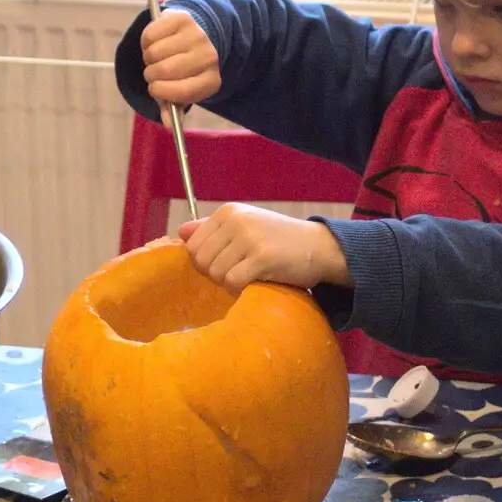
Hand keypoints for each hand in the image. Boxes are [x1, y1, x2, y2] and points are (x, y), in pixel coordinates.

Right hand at [141, 9, 220, 104]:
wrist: (192, 36)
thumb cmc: (183, 71)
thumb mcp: (180, 91)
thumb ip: (172, 108)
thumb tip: (168, 124)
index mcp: (211, 81)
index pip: (182, 92)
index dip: (161, 92)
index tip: (154, 89)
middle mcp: (208, 57)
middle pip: (165, 70)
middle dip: (151, 74)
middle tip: (152, 72)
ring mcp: (197, 35)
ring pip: (154, 52)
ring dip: (147, 57)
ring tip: (155, 56)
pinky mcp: (182, 18)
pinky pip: (150, 34)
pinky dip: (145, 41)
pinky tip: (154, 41)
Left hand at [179, 205, 349, 294]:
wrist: (320, 246)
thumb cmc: (280, 239)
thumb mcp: (245, 225)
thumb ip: (212, 228)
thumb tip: (180, 232)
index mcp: (228, 212)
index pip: (192, 245)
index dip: (205, 262)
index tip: (226, 264)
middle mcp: (236, 220)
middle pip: (201, 261)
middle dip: (215, 275)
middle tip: (237, 273)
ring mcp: (249, 238)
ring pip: (215, 273)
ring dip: (229, 283)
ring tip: (249, 276)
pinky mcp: (262, 257)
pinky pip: (232, 282)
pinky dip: (240, 290)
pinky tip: (255, 283)